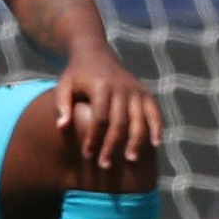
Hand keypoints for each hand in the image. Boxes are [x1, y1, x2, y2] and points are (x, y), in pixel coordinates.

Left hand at [55, 47, 165, 172]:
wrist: (94, 53)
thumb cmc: (76, 74)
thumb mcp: (63, 85)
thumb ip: (62, 105)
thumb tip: (62, 127)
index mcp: (101, 86)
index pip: (100, 118)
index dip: (94, 138)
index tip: (88, 154)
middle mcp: (121, 88)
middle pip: (120, 122)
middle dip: (113, 145)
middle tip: (105, 165)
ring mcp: (135, 90)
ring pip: (139, 119)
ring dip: (136, 141)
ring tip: (131, 160)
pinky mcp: (144, 92)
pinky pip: (154, 112)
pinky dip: (157, 127)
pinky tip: (155, 144)